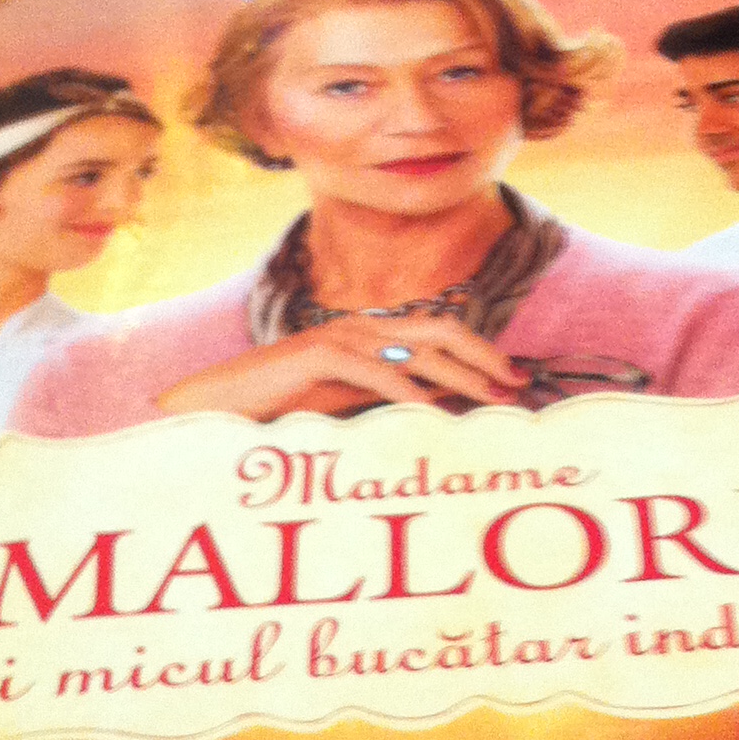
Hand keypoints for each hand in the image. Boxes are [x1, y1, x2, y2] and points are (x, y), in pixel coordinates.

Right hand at [155, 314, 525, 420]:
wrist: (219, 404)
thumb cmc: (285, 409)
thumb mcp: (354, 403)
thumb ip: (398, 395)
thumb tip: (450, 399)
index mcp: (374, 337)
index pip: (441, 334)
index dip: (483, 353)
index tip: (518, 381)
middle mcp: (363, 329)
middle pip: (441, 330)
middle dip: (484, 355)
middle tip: (518, 385)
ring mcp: (340, 337)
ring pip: (415, 349)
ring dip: (460, 375)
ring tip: (491, 400)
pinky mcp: (316, 354)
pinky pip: (372, 370)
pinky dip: (405, 390)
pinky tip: (429, 410)